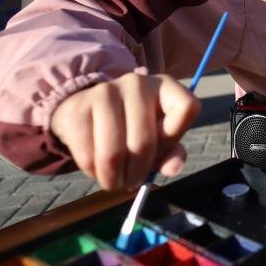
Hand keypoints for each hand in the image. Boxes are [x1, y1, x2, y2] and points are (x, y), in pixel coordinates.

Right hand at [50, 72, 200, 190]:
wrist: (85, 107)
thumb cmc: (131, 125)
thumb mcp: (157, 135)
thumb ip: (171, 152)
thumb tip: (173, 169)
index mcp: (165, 86)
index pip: (188, 108)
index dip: (174, 138)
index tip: (161, 151)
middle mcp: (137, 83)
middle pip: (145, 142)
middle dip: (137, 173)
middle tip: (131, 182)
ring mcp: (105, 92)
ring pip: (114, 152)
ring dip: (114, 178)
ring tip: (115, 181)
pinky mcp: (77, 108)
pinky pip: (87, 155)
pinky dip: (92, 171)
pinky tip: (96, 168)